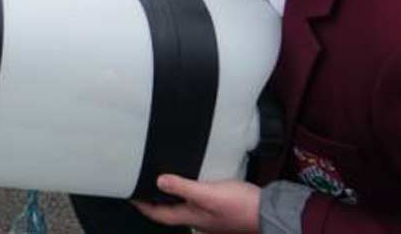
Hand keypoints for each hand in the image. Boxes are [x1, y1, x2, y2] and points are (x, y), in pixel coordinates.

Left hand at [133, 175, 260, 232]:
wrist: (269, 212)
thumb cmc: (240, 205)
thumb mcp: (208, 193)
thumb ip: (183, 187)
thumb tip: (158, 181)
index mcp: (191, 217)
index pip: (160, 215)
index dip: (143, 206)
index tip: (130, 195)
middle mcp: (199, 220)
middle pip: (171, 213)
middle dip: (156, 202)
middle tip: (144, 187)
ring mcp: (211, 217)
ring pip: (184, 208)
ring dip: (172, 197)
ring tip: (163, 183)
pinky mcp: (221, 211)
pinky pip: (198, 204)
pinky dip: (189, 195)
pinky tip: (192, 185)